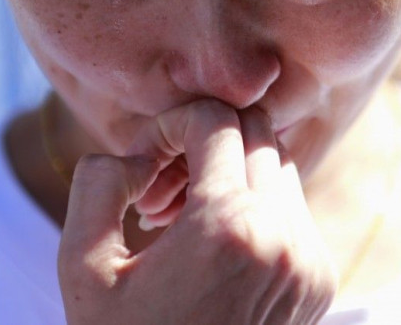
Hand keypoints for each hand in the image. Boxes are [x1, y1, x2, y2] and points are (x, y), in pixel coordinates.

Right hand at [58, 99, 336, 323]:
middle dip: (201, 140)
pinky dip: (252, 202)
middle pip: (254, 131)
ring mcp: (309, 261)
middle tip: (160, 188)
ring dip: (228, 170)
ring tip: (180, 218)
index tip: (144, 162)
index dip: (170, 123)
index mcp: (227, 228)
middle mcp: (284, 239)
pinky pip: (290, 205)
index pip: (215, 119)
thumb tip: (136, 154)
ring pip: (276, 164)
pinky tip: (210, 245)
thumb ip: (99, 185)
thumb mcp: (82, 269)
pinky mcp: (318, 280)